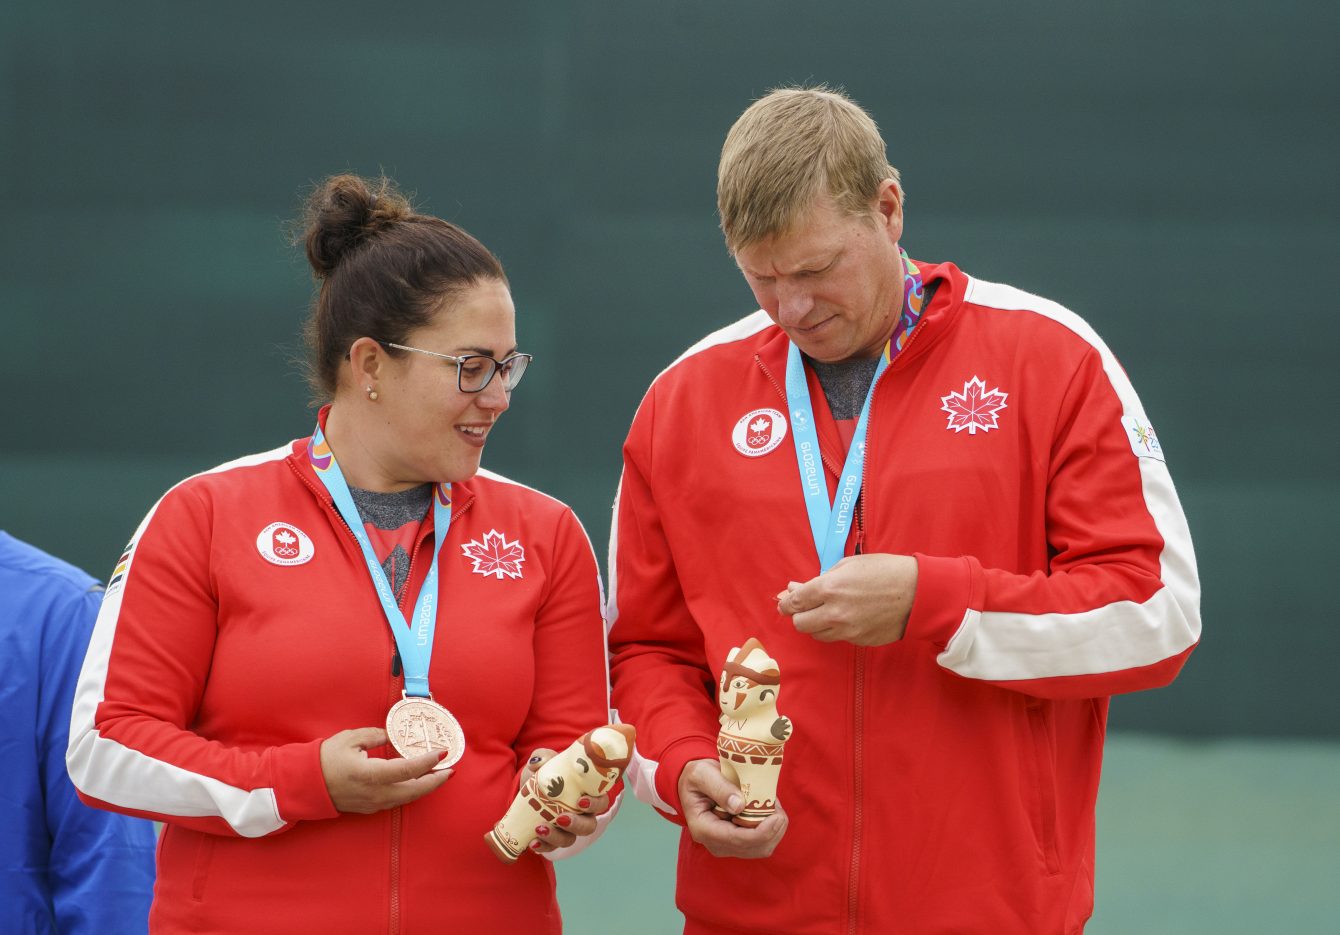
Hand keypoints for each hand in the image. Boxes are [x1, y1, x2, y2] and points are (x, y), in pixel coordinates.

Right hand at [320, 727, 452, 813]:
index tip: (442, 753)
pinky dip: (411, 792)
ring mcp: (373, 804)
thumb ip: (375, 735)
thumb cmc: (326, 759)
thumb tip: (393, 736)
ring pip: (407, 798)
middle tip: (450, 770)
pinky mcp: (370, 808)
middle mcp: (376, 793)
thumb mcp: (351, 739)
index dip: (428, 762)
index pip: (409, 770)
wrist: (306, 785)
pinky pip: (397, 801)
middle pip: (415, 790)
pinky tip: (417, 783)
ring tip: (439, 776)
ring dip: (425, 788)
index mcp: (372, 775)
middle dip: (435, 781)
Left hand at [523, 748, 610, 854]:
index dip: (595, 804)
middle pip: (589, 826)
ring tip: (539, 829)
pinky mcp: (552, 839)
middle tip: (561, 818)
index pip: (601, 802)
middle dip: (576, 825)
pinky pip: (551, 848)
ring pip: (570, 839)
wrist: (528, 789)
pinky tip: (533, 842)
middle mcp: (581, 815)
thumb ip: (544, 757)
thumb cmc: (547, 774)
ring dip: (556, 836)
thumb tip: (537, 763)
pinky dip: (543, 847)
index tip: (581, 801)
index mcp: (586, 794)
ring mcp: (567, 829)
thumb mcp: (546, 761)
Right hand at [678, 759, 786, 858]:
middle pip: (754, 847)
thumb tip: (739, 806)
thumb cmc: (697, 777)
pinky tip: (769, 811)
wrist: (694, 784)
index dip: (763, 831)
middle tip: (777, 804)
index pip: (738, 840)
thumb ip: (719, 788)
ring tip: (773, 805)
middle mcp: (715, 843)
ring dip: (775, 829)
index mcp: (704, 828)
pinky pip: (761, 843)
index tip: (777, 815)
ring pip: (761, 849)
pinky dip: (771, 829)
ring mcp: (726, 845)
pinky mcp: (737, 843)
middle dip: (773, 829)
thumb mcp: (702, 774)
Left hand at [776, 553, 917, 646]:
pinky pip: (838, 638)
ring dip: (817, 624)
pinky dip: (837, 629)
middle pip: (800, 624)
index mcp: (830, 588)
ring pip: (817, 635)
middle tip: (806, 607)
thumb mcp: (849, 564)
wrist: (918, 593)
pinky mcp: (860, 641)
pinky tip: (849, 617)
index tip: (785, 602)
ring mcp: (848, 630)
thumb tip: (796, 588)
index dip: (786, 603)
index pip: (794, 603)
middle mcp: (835, 613)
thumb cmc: (884, 571)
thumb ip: (820, 578)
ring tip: (828, 610)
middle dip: (799, 615)